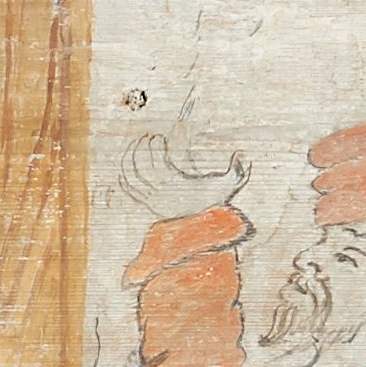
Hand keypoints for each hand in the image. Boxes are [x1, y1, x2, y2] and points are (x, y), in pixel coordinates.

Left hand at [119, 131, 247, 224]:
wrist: (200, 228)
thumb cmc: (213, 203)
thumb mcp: (228, 186)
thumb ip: (239, 170)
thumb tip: (243, 153)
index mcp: (175, 184)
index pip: (156, 161)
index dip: (154, 146)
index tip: (158, 138)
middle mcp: (159, 192)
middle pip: (140, 166)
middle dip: (141, 147)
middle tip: (147, 137)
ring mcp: (150, 198)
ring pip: (130, 174)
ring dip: (130, 157)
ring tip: (136, 144)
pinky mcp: (145, 203)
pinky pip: (127, 187)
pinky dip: (123, 174)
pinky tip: (124, 163)